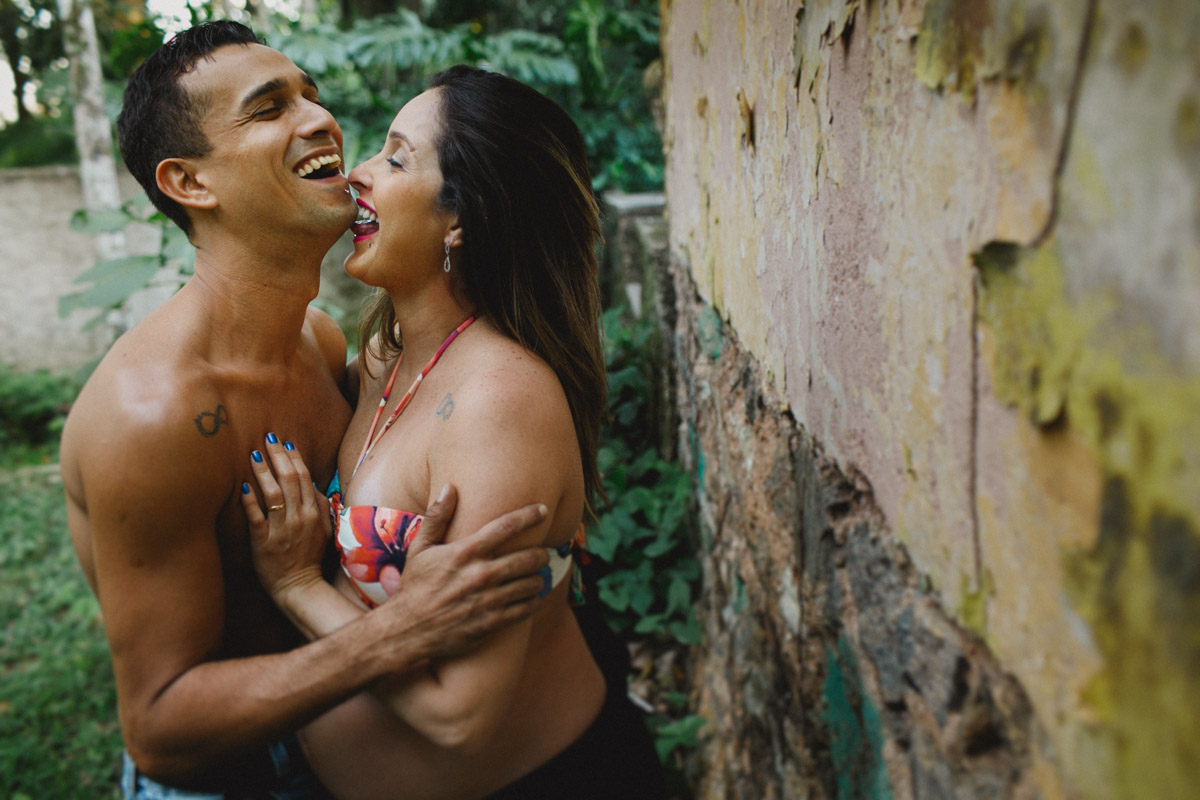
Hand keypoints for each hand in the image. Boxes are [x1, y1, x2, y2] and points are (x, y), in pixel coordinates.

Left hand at [240, 434, 330, 605]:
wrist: (299, 587)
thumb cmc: (309, 557)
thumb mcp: (325, 530)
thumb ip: (321, 506)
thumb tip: (314, 484)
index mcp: (314, 513)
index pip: (305, 477)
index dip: (295, 457)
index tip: (285, 442)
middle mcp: (300, 518)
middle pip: (290, 479)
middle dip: (278, 456)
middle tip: (267, 438)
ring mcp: (282, 530)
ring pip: (273, 494)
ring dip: (263, 472)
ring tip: (253, 454)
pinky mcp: (264, 543)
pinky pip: (256, 518)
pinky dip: (250, 501)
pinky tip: (243, 486)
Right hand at [373, 492, 552, 661]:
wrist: (406, 631)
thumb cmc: (414, 586)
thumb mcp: (420, 548)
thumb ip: (437, 517)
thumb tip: (450, 486)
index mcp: (464, 552)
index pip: (506, 527)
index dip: (529, 515)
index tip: (543, 510)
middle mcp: (480, 574)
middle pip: (528, 557)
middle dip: (540, 553)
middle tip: (541, 553)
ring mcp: (488, 600)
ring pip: (532, 584)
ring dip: (538, 578)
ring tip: (535, 576)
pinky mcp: (492, 623)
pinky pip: (527, 609)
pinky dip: (533, 601)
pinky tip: (530, 598)